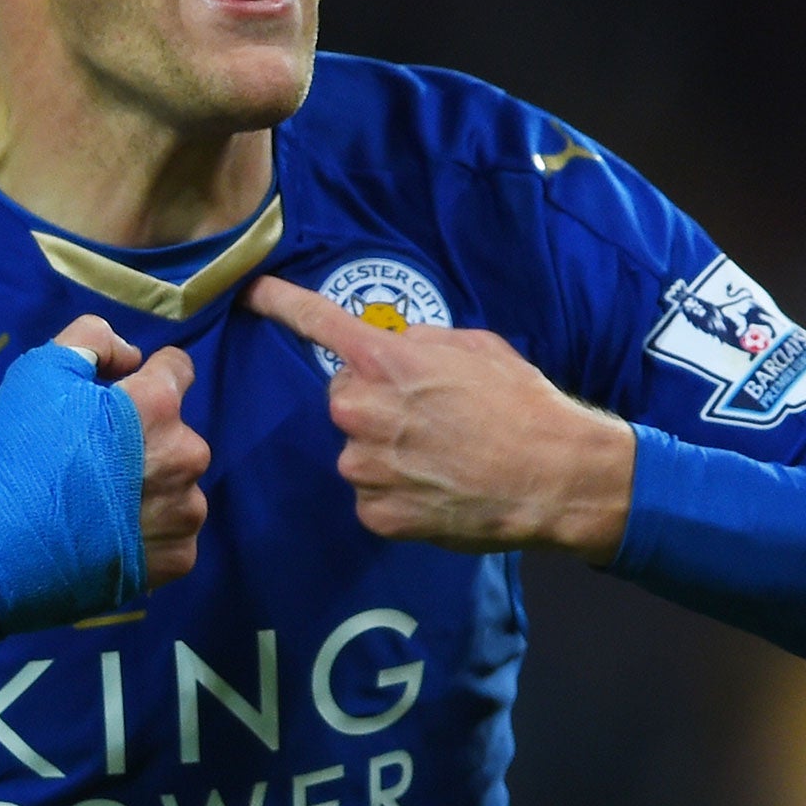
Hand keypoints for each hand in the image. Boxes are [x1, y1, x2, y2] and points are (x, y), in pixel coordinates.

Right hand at [54, 316, 209, 589]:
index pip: (178, 369)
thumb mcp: (42, 369)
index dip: (147, 377)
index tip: (120, 397)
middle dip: (146, 439)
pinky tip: (109, 537)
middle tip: (96, 460)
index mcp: (158, 405)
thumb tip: (133, 357)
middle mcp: (187, 456)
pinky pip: (173, 534)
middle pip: (176, 434)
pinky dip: (149, 533)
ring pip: (178, 487)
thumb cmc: (19, 452)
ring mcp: (185, 513)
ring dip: (152, 488)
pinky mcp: (177, 559)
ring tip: (100, 505)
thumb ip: (94, 340)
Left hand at [242, 276, 633, 561]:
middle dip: (375, 403)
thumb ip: (418, 342)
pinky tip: (437, 489)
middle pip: (344, 399)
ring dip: (386, 453)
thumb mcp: (473, 346)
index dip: (279, 303)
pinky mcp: (376, 514)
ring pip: (357, 451)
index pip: (316, 322)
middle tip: (427, 417)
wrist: (554, 476)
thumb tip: (392, 345)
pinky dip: (397, 494)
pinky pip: (372, 496)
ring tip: (441, 458)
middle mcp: (361, 411)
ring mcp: (364, 467)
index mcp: (382, 361)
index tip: (251, 292)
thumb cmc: (520, 402)